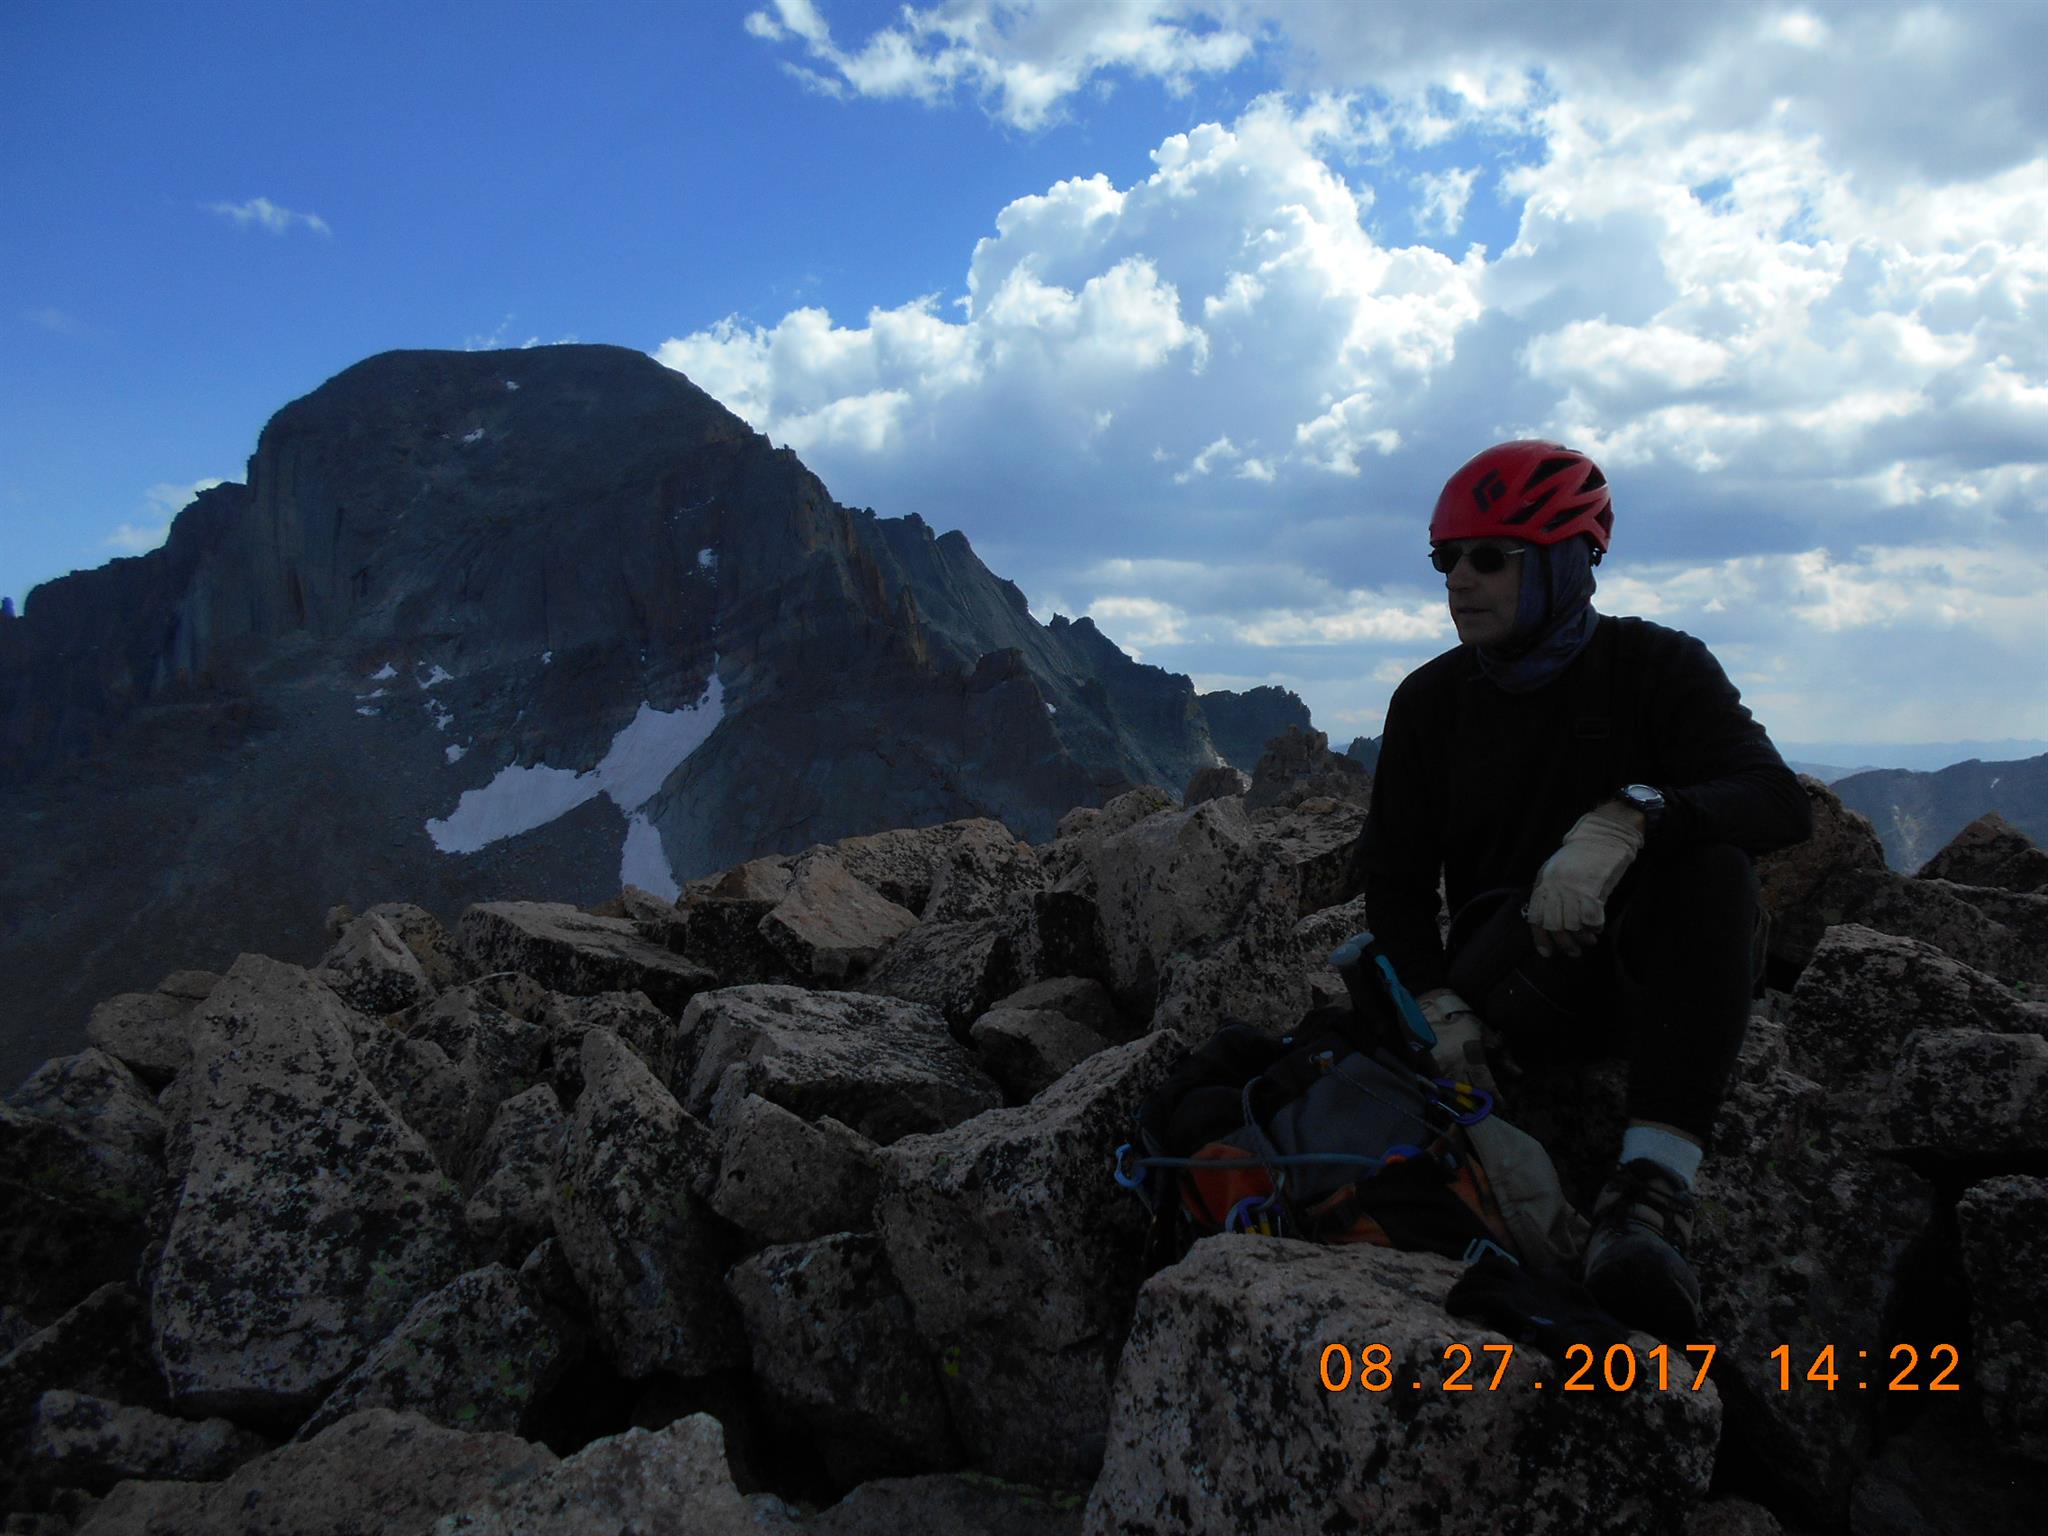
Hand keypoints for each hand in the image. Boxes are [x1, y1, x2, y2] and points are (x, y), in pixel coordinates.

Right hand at [1419, 988, 1500, 1104]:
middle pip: (1470, 1095)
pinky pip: (1441, 1089)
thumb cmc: (1463, 1023)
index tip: (1503, 1104)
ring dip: (1465, 1102)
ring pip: (1454, 1095)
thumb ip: (1502, 1056)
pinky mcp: (1428, 1070)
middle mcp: (1455, 1066)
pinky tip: (1456, 1097)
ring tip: (1473, 1105)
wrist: (1432, 1012)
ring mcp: (1440, 1069)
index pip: (1486, 1085)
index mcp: (1472, 1057)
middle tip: (1488, 1107)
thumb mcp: (1486, 1035)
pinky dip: (1450, 1095)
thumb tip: (1518, 1074)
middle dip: (1479, 1104)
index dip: (1495, 1098)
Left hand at [1525, 802, 1644, 960]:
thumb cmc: (1581, 855)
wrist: (1603, 835)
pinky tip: (1598, 927)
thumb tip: (1550, 922)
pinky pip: (1592, 919)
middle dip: (1564, 943)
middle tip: (1574, 951)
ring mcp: (1573, 890)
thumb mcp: (1556, 871)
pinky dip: (1595, 928)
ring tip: (1589, 941)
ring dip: (1582, 938)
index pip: (1536, 918)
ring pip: (1573, 926)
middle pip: (1554, 926)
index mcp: (1543, 882)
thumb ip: (1550, 893)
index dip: (1540, 939)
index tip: (1547, 953)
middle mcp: (1555, 888)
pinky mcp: (1593, 891)